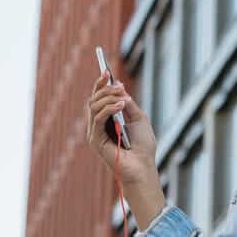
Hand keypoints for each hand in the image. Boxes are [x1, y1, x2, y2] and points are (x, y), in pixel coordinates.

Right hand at [85, 71, 159, 185]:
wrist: (143, 166)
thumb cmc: (143, 146)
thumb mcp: (138, 118)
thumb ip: (128, 103)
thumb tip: (119, 86)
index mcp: (108, 119)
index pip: (99, 98)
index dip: (101, 84)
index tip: (106, 70)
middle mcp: (99, 125)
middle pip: (94, 100)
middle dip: (106, 89)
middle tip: (120, 86)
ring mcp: (95, 132)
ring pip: (94, 106)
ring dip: (109, 98)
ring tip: (123, 97)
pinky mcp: (95, 140)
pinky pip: (98, 118)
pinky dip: (109, 108)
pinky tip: (121, 105)